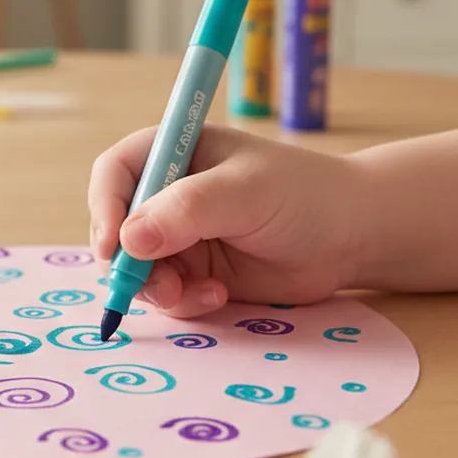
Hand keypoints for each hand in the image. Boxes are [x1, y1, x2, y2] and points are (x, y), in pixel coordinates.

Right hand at [87, 124, 361, 317]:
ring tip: (199, 293)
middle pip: (115, 229)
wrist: (353, 236)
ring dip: (157, 289)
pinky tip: (218, 297)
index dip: (104, 207)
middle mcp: (167, 195)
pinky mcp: (195, 273)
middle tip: (158, 286)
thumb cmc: (304, 195)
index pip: (115, 174)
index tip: (112, 244)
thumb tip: (128, 241)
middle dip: (129, 263)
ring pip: (136, 270)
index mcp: (173, 154)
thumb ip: (187, 212)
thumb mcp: (245, 193)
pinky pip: (166, 296)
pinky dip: (184, 303)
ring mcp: (179, 237)